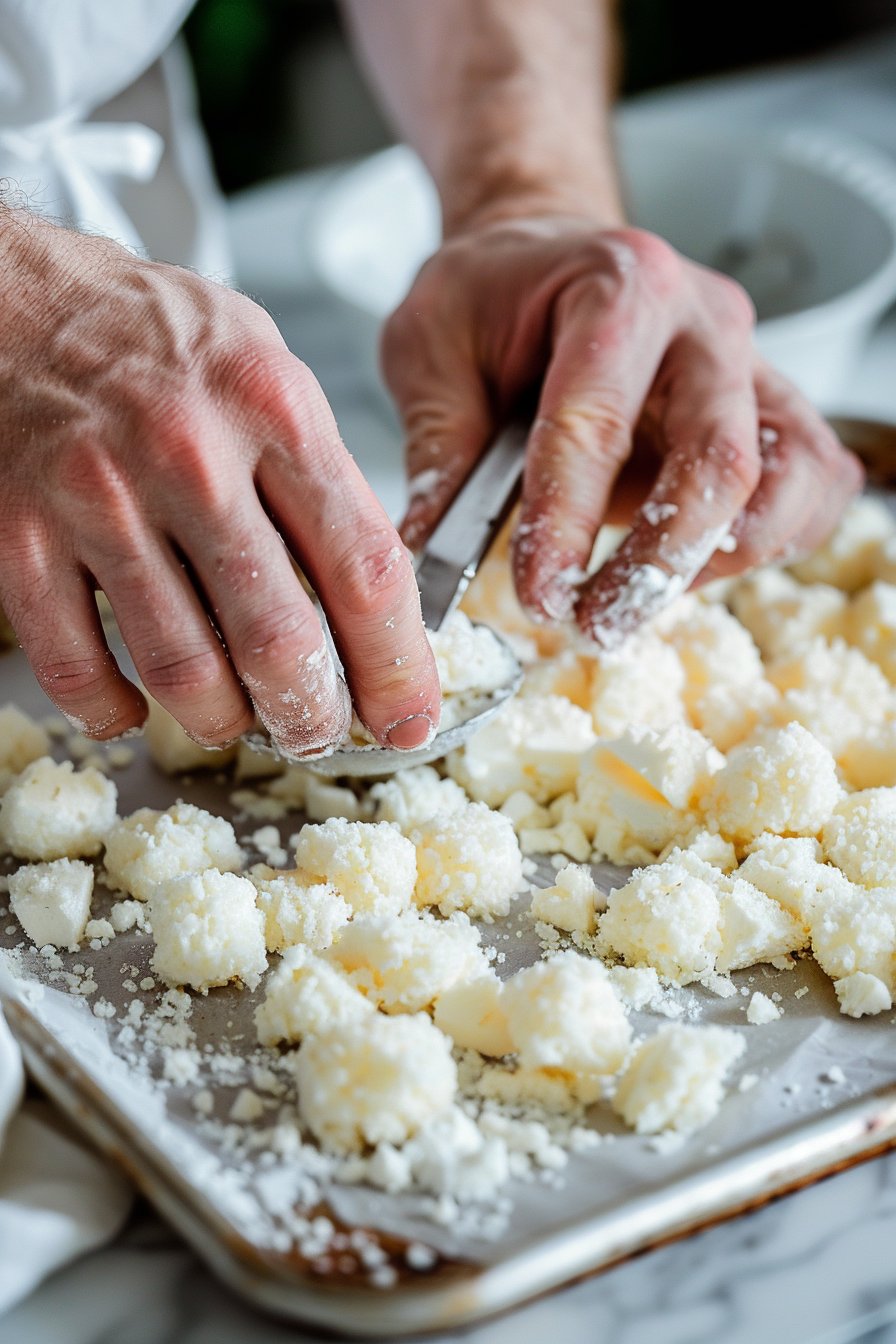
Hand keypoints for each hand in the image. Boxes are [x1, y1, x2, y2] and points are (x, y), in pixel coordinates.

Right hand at [0, 213, 437, 750]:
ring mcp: (98, 499)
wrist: (19, 298)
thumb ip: (320, 478)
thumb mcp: (267, 370)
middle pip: (278, 636)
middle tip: (318, 731)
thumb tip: (370, 604)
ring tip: (237, 718)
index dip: (397, 665)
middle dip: (311, 713)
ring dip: (222, 720)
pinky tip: (135, 704)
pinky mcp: (20, 536)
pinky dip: (114, 709)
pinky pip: (76, 667)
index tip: (408, 715)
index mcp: (272, 409)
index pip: (364, 567)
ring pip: (182, 668)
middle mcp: (189, 455)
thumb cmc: (155, 340)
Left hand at [382, 217, 862, 646]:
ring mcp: (752, 368)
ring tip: (638, 595)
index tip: (538, 596)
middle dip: (657, 563)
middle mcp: (704, 325)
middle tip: (593, 624)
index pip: (597, 424)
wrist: (547, 259)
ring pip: (789, 481)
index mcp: (618, 288)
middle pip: (720, 461)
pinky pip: (813, 488)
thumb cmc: (491, 299)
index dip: (565, 524)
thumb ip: (438, 448)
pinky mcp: (773, 411)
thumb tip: (430, 556)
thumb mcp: (429, 348)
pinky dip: (770, 541)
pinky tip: (689, 563)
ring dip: (720, 560)